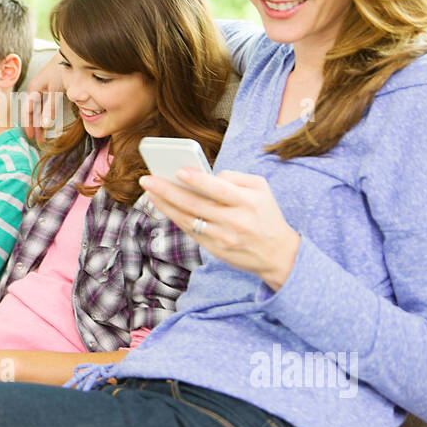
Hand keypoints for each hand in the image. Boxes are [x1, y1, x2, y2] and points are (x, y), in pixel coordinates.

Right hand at [20, 51, 64, 143]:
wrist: (71, 56)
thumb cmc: (62, 69)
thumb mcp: (55, 90)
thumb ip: (50, 107)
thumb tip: (44, 124)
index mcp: (33, 90)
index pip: (27, 111)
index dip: (28, 125)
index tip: (31, 138)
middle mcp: (35, 90)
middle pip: (31, 112)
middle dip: (34, 127)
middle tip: (38, 141)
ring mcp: (42, 90)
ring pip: (38, 110)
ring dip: (40, 122)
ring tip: (43, 135)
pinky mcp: (50, 90)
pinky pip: (44, 106)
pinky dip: (45, 116)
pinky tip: (49, 122)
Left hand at [140, 168, 300, 291]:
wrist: (278, 254)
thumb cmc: (266, 215)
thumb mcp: (261, 189)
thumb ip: (235, 177)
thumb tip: (206, 175)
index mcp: (248, 201)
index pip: (219, 189)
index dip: (198, 180)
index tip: (178, 171)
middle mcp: (235, 221)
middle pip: (195, 204)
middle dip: (168, 191)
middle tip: (147, 179)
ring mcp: (223, 237)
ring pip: (188, 219)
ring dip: (165, 205)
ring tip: (149, 191)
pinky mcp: (215, 249)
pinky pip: (190, 231)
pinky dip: (174, 217)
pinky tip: (163, 205)